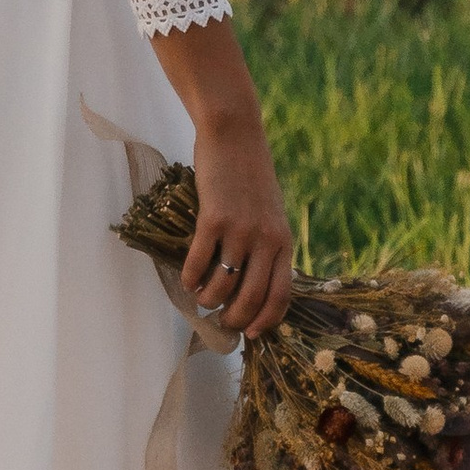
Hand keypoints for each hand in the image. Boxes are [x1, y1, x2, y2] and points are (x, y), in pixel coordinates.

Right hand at [179, 115, 294, 338]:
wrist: (234, 136)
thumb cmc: (250, 176)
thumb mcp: (271, 213)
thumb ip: (267, 245)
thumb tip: (254, 283)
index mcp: (283, 241)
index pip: (281, 295)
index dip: (265, 321)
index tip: (251, 334)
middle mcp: (266, 240)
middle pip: (251, 298)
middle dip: (233, 319)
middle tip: (220, 321)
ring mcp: (240, 231)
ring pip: (222, 286)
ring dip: (208, 300)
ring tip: (200, 298)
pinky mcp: (213, 219)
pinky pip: (198, 263)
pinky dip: (189, 278)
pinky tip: (186, 280)